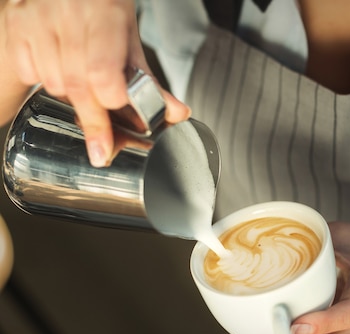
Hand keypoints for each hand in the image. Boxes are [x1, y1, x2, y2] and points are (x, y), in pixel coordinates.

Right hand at [1, 0, 190, 166]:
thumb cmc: (103, 3)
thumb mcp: (130, 34)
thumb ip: (149, 78)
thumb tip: (175, 114)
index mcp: (105, 13)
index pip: (103, 74)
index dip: (111, 101)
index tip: (116, 122)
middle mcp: (67, 14)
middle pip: (77, 86)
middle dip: (93, 118)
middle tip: (102, 146)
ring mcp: (37, 18)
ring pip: (53, 84)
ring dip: (71, 96)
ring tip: (85, 85)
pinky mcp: (16, 24)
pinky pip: (28, 72)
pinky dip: (43, 80)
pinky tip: (58, 69)